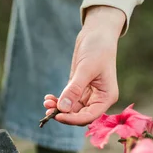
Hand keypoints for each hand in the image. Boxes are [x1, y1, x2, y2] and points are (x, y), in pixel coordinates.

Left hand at [43, 6, 124, 125]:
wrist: (97, 33)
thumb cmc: (97, 48)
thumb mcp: (86, 69)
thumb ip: (74, 90)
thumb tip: (63, 109)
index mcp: (106, 97)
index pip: (89, 116)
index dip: (73, 119)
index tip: (57, 116)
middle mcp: (98, 98)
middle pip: (80, 115)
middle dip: (64, 114)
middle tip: (48, 111)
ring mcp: (88, 94)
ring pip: (72, 109)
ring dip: (59, 108)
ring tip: (46, 103)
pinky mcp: (79, 88)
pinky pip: (68, 100)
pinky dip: (59, 101)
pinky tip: (48, 98)